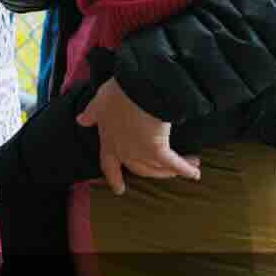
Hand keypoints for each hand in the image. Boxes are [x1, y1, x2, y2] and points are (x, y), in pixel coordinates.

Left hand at [75, 77, 200, 195]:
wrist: (137, 87)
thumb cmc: (117, 92)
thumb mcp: (99, 101)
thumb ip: (91, 113)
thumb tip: (80, 120)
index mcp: (109, 141)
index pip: (109, 165)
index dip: (113, 177)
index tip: (119, 189)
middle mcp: (124, 151)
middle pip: (139, 169)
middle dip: (155, 172)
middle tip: (166, 174)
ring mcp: (140, 152)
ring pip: (158, 169)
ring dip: (173, 169)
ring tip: (191, 162)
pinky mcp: (158, 149)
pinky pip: (174, 163)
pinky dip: (186, 168)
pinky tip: (195, 173)